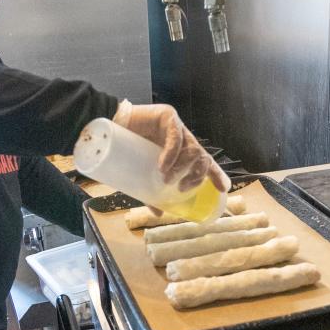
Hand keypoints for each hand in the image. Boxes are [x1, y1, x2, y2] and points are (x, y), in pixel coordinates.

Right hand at [112, 101, 230, 193]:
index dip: (215, 174)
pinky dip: (172, 154)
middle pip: (203, 156)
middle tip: (183, 188)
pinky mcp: (168, 117)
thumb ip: (151, 191)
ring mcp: (177, 127)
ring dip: (183, 168)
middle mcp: (183, 138)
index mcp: (181, 151)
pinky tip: (163, 166)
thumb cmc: (125, 153)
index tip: (223, 188)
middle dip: (197, 175)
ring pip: (193, 148)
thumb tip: (159, 212)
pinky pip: (176, 137)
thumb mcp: (141, 175)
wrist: (106, 131)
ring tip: (166, 179)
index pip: (204, 161)